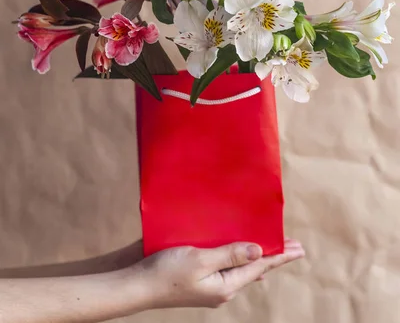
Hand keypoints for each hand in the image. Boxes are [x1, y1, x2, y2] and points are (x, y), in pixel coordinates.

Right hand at [134, 238, 304, 309]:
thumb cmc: (167, 272)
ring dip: (255, 254)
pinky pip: (223, 263)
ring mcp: (209, 283)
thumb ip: (231, 254)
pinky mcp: (198, 275)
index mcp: (225, 286)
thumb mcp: (202, 260)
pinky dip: (235, 253)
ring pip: (239, 266)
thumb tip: (259, 252)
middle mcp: (221, 287)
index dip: (280, 256)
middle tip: (293, 246)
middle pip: (253, 268)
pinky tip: (238, 248)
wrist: (137, 284)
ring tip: (271, 245)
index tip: (299, 249)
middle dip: (272, 255)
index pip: (260, 268)